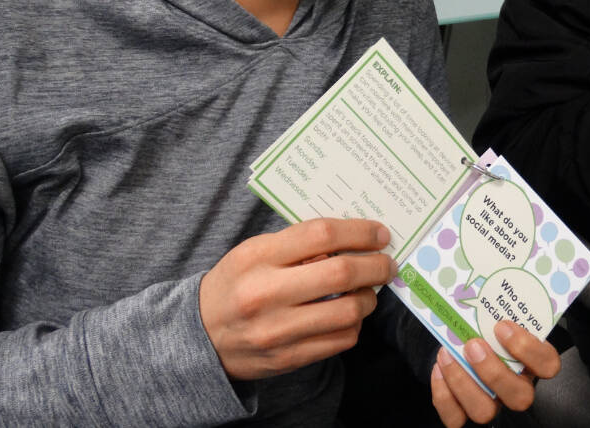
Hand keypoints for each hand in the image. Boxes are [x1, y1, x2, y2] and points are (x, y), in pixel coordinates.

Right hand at [200, 217, 394, 379]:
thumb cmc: (236, 284)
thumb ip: (297, 244)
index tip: (379, 233)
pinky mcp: (288, 358)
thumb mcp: (255, 252)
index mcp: (257, 258)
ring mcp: (278, 330)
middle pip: (341, 273)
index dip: (359, 232)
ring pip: (348, 311)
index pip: (321, 235)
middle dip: (376, 265)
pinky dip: (355, 324)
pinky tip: (350, 314)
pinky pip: (341, 339)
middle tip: (387, 263)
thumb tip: (352, 239)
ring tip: (369, 290)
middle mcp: (266, 294)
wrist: (201, 336)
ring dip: (370, 298)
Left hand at [430, 321, 560, 426]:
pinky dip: (443, 395)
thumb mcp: (498, 317)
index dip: (528, 349)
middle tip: (473, 344)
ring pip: (485, 411)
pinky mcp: (464, 412)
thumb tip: (488, 275)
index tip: (502, 326)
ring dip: (463, 382)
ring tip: (448, 355)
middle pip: (519, 397)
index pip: (548, 366)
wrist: (463, 341)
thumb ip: (499, 309)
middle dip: (493, 371)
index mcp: (532, 362)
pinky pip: (456, 418)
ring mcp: (492, 403)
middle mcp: (516, 387)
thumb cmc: (486, 326)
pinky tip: (439, 368)